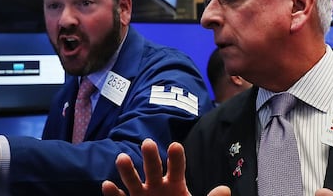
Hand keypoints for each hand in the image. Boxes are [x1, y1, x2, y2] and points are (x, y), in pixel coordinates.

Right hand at [101, 138, 230, 195]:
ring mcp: (141, 195)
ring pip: (133, 180)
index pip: (177, 168)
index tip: (175, 145)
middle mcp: (157, 186)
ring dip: (127, 170)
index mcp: (175, 185)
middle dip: (150, 157)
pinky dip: (113, 193)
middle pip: (153, 169)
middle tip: (148, 143)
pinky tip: (107, 185)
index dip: (176, 158)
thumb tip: (225, 190)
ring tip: (122, 158)